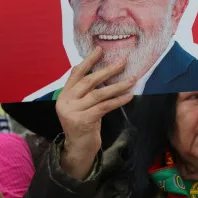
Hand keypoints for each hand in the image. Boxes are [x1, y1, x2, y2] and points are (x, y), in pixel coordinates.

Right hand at [56, 46, 134, 178]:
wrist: (78, 148)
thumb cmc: (84, 124)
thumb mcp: (82, 105)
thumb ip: (86, 91)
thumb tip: (102, 70)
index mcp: (64, 95)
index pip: (76, 74)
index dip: (88, 61)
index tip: (99, 49)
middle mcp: (65, 102)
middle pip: (89, 81)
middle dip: (107, 70)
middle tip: (123, 61)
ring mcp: (72, 112)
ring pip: (99, 94)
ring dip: (118, 85)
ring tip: (132, 78)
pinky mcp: (82, 121)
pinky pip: (104, 106)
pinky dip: (118, 100)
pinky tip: (129, 96)